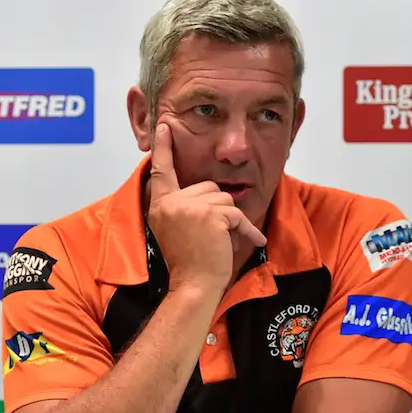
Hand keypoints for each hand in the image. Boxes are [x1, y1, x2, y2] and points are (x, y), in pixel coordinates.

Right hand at [147, 122, 266, 292]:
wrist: (193, 286)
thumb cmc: (188, 263)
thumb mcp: (176, 229)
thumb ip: (184, 207)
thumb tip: (209, 192)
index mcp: (160, 205)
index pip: (161, 171)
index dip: (164, 148)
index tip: (165, 126)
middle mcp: (171, 202)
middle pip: (208, 187)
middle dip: (219, 209)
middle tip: (212, 237)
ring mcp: (189, 207)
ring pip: (225, 199)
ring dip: (231, 221)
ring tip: (222, 242)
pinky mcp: (210, 215)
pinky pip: (237, 215)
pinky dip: (247, 230)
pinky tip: (251, 243)